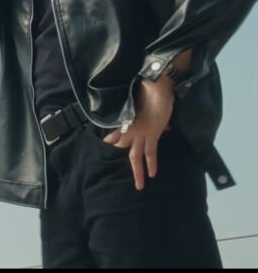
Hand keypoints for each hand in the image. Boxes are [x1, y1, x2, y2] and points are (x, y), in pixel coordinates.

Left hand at [102, 74, 175, 190]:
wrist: (157, 87)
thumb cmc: (151, 94)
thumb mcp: (146, 107)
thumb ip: (150, 118)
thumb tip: (165, 127)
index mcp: (127, 121)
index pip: (116, 134)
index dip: (111, 140)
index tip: (106, 145)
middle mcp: (131, 129)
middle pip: (122, 148)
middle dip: (119, 159)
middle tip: (115, 172)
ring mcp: (140, 133)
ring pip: (135, 156)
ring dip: (137, 172)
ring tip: (139, 186)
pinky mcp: (152, 134)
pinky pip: (150, 152)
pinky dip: (151, 164)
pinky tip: (152, 175)